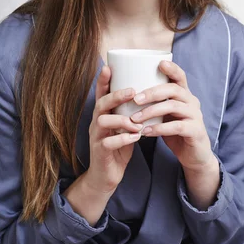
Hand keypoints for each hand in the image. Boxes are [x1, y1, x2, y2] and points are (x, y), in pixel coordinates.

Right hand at [86, 66, 143, 193]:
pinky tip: (135, 137)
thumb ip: (130, 113)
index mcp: (103, 115)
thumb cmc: (118, 148)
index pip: (101, 94)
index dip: (103, 80)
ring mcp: (96, 138)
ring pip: (102, 122)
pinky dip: (122, 139)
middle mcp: (96, 123)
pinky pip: (108, 143)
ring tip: (137, 122)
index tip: (109, 66)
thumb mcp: (124, 128)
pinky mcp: (100, 153)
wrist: (106, 177)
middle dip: (116, 96)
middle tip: (132, 91)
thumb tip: (148, 95)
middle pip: (101, 104)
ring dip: (121, 120)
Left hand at [130, 60, 214, 171]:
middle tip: (135, 99)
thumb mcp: (166, 115)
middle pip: (174, 89)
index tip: (159, 63)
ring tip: (135, 118)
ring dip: (151, 111)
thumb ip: (155, 104)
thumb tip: (128, 93)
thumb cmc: (175, 132)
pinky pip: (177, 127)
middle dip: (152, 92)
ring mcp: (196, 116)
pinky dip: (159, 128)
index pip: (180, 76)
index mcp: (185, 95)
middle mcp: (192, 102)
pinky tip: (146, 132)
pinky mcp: (196, 131)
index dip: (172, 68)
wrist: (194, 155)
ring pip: (173, 106)